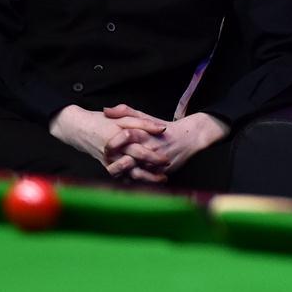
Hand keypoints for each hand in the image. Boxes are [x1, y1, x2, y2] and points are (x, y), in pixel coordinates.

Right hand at [48, 104, 168, 179]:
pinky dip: (133, 180)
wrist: (78, 129)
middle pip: (136, 165)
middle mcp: (114, 153)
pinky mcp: (107, 167)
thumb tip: (162, 128)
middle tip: (167, 172)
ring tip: (161, 179)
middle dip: (152, 170)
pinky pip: (121, 177)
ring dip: (145, 178)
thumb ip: (143, 122)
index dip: (153, 157)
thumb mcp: (123, 117)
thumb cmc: (102, 121)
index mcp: (119, 139)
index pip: (139, 151)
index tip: (167, 160)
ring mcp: (109, 162)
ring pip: (128, 175)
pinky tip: (146, 181)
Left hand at [104, 106, 229, 181]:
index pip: (127, 136)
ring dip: (124, 174)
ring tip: (115, 172)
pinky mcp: (161, 171)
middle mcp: (151, 147)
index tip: (104, 147)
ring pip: (135, 172)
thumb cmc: (162, 127)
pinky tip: (126, 178)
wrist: (188, 138)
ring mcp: (156, 161)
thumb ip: (124, 111)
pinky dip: (134, 180)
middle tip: (106, 163)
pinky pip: (145, 180)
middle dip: (116, 162)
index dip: (114, 142)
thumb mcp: (144, 116)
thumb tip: (105, 110)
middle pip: (129, 158)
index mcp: (145, 133)